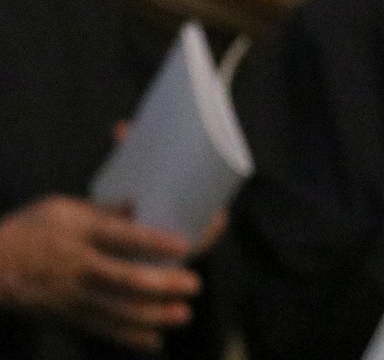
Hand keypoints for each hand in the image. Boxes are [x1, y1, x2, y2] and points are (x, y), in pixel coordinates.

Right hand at [0, 197, 198, 351]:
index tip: (184, 245)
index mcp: (79, 233)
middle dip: (162, 285)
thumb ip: (103, 209)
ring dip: (153, 315)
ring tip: (183, 314)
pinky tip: (154, 340)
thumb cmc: (30, 230)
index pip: (120, 237)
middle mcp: (78, 266)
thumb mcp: (62, 209)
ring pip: (117, 310)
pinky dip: (128, 337)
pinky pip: (101, 329)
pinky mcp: (67, 315)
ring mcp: (73, 295)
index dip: (152, 243)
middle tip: (193, 284)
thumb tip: (142, 202)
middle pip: (124, 279)